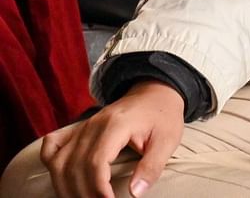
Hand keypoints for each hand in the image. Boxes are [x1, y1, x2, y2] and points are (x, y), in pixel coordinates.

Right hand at [41, 81, 185, 197]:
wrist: (155, 92)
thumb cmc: (163, 116)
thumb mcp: (168, 140)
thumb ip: (152, 166)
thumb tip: (135, 193)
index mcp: (116, 125)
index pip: (95, 163)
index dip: (98, 189)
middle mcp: (92, 126)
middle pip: (74, 167)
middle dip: (82, 193)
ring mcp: (82, 127)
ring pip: (58, 162)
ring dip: (65, 187)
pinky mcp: (77, 130)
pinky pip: (52, 147)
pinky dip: (52, 166)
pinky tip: (61, 181)